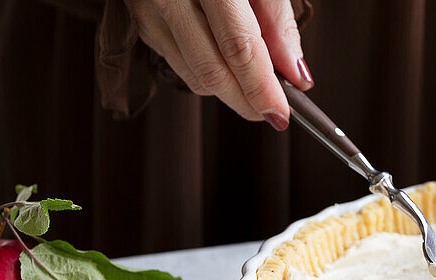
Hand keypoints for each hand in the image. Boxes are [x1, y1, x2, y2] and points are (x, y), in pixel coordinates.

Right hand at [124, 0, 312, 128]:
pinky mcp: (140, 21)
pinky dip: (206, 73)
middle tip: (271, 112)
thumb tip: (295, 73)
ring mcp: (149, 9)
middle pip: (211, 72)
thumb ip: (277, 22)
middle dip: (246, 102)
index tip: (282, 113)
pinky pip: (178, 64)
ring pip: (193, 76)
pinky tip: (223, 61)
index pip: (238, 48)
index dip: (262, 88)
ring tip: (253, 83)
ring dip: (228, 91)